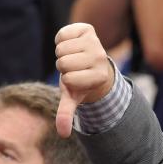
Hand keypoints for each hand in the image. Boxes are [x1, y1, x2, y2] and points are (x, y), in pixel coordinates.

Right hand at [55, 22, 114, 136]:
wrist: (91, 61)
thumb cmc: (80, 81)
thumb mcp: (73, 97)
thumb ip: (67, 113)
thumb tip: (63, 134)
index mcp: (100, 77)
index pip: (68, 79)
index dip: (67, 80)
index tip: (77, 79)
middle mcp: (101, 58)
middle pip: (63, 63)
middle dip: (63, 66)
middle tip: (74, 67)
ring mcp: (96, 42)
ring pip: (61, 49)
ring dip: (62, 53)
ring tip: (73, 56)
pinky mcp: (88, 29)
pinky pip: (62, 34)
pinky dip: (61, 39)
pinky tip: (72, 44)